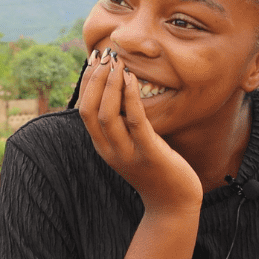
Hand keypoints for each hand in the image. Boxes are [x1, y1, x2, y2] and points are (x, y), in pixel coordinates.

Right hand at [78, 50, 202, 212]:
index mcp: (103, 147)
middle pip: (89, 110)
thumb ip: (125, 123)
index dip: (86, 83)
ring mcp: (127, 154)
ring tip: (117, 63)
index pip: (84, 111)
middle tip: (105, 55)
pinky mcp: (149, 153)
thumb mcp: (134, 144)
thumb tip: (121, 91)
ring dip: (109, 85)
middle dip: (94, 80)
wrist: (174, 204)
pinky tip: (132, 78)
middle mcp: (110, 151)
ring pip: (107, 115)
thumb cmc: (156, 168)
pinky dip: (130, 96)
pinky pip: (135, 121)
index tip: (95, 60)